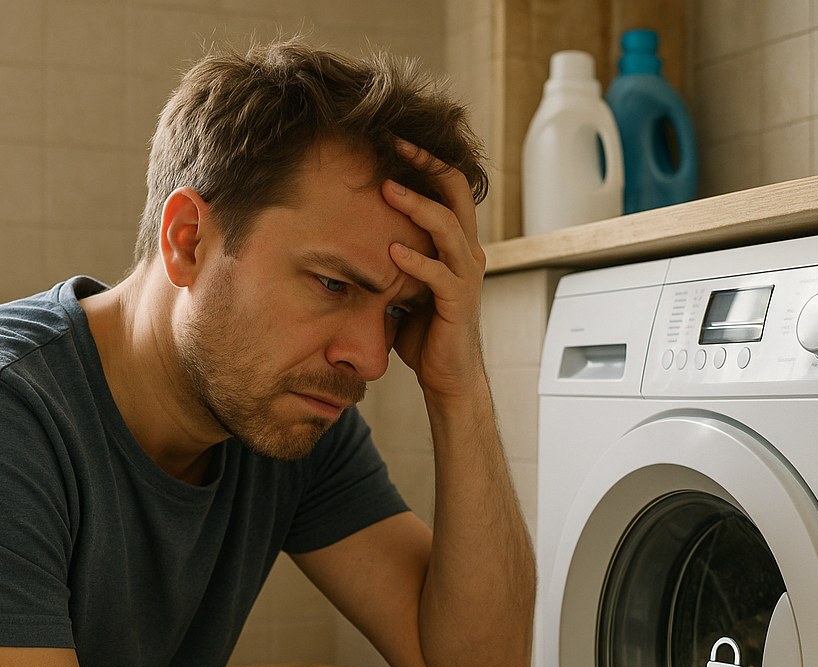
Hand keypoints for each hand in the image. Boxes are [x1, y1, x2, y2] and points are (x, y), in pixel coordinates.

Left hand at [380, 140, 486, 399]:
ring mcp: (465, 277)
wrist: (447, 375)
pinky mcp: (458, 303)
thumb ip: (391, 260)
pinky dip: (416, 261)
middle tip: (394, 144)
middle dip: (426, 164)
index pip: (447, 188)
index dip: (424, 160)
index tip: (392, 140)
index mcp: (456, 244)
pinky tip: (391, 252)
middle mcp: (467, 253)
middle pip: (455, 193)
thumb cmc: (425, 332)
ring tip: (388, 190)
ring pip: (449, 228)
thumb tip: (350, 238)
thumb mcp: (405, 285)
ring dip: (418, 207)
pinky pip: (440, 275)